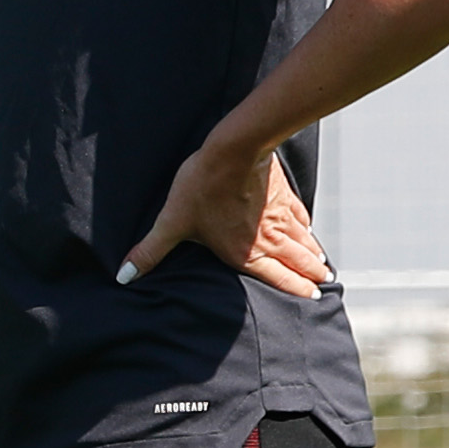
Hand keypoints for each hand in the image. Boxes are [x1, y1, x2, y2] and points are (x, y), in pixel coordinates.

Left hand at [117, 134, 324, 295]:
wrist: (234, 151)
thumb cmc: (203, 187)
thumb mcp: (172, 222)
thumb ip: (151, 251)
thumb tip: (125, 275)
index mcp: (245, 252)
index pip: (277, 277)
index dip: (295, 288)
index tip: (312, 296)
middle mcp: (268, 239)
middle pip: (296, 261)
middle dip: (310, 275)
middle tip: (323, 283)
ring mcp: (279, 216)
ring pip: (302, 240)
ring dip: (312, 254)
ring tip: (322, 265)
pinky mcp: (282, 195)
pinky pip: (299, 216)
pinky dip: (306, 226)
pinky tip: (308, 228)